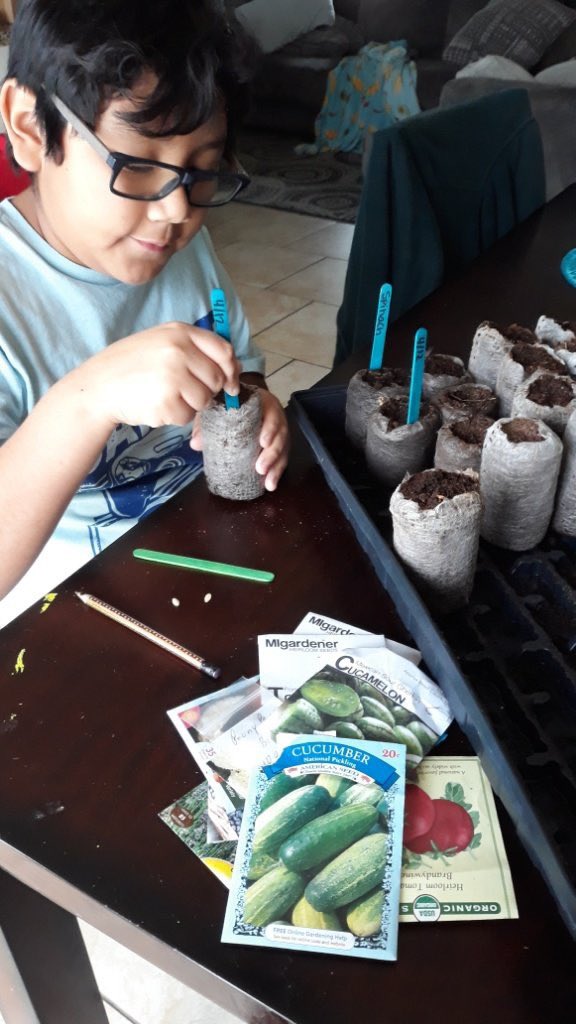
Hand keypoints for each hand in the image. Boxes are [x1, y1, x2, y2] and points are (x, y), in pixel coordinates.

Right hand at [70, 322, 239, 430]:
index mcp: (180, 332)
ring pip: (204, 400)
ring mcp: (173, 376)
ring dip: (189, 405)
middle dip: (205, 390)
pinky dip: (174, 416)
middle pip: (216, 379)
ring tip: (163, 395)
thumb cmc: (130, 365)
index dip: (231, 370)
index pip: (223, 350)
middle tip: (181, 390)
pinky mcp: (167, 402)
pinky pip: (187, 416)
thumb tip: (232, 366)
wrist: (97, 386)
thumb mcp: (160, 340)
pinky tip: (155, 405)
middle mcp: (179, 351)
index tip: (231, 384)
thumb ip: (193, 348)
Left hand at [191, 386, 288, 490]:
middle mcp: (275, 416)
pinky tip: (270, 484)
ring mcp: (278, 432)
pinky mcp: (279, 446)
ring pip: (283, 449)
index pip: (271, 413)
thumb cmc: (228, 406)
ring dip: (276, 466)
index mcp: (263, 403)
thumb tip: (195, 444)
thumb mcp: (216, 410)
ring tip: (267, 482)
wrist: (235, 404)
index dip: (270, 427)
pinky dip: (277, 472)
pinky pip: (282, 459)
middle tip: (260, 468)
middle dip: (272, 453)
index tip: (263, 442)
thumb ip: (205, 424)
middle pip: (280, 434)